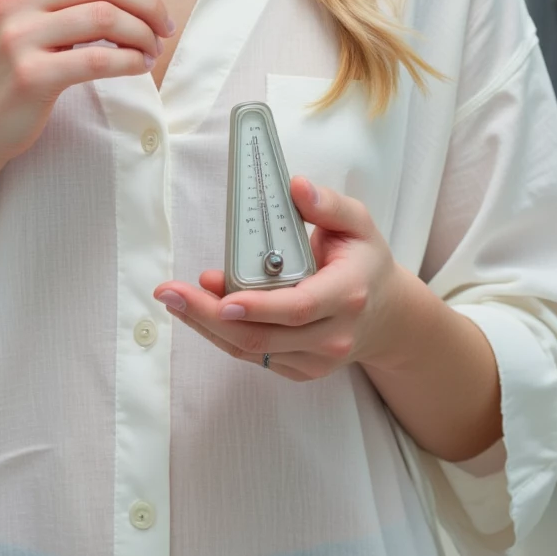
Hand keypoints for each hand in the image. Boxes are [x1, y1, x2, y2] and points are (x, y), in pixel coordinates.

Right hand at [0, 0, 184, 170]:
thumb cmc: (15, 59)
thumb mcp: (47, 6)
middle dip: (149, 0)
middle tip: (166, 25)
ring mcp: (15, 34)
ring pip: (105, 16)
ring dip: (143, 33)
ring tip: (152, 48)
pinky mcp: (28, 75)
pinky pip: (98, 58)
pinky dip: (130, 60)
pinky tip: (138, 65)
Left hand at [153, 178, 405, 381]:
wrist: (386, 316)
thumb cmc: (365, 262)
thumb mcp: (358, 223)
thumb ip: (328, 204)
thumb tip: (295, 186)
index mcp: (348, 294)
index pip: (300, 308)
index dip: (260, 306)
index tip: (224, 298)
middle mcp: (333, 334)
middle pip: (264, 335)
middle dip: (209, 315)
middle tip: (170, 292)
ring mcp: (317, 358)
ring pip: (253, 350)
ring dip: (206, 326)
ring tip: (173, 297)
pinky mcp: (301, 369)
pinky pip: (255, 356)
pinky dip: (222, 334)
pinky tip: (200, 309)